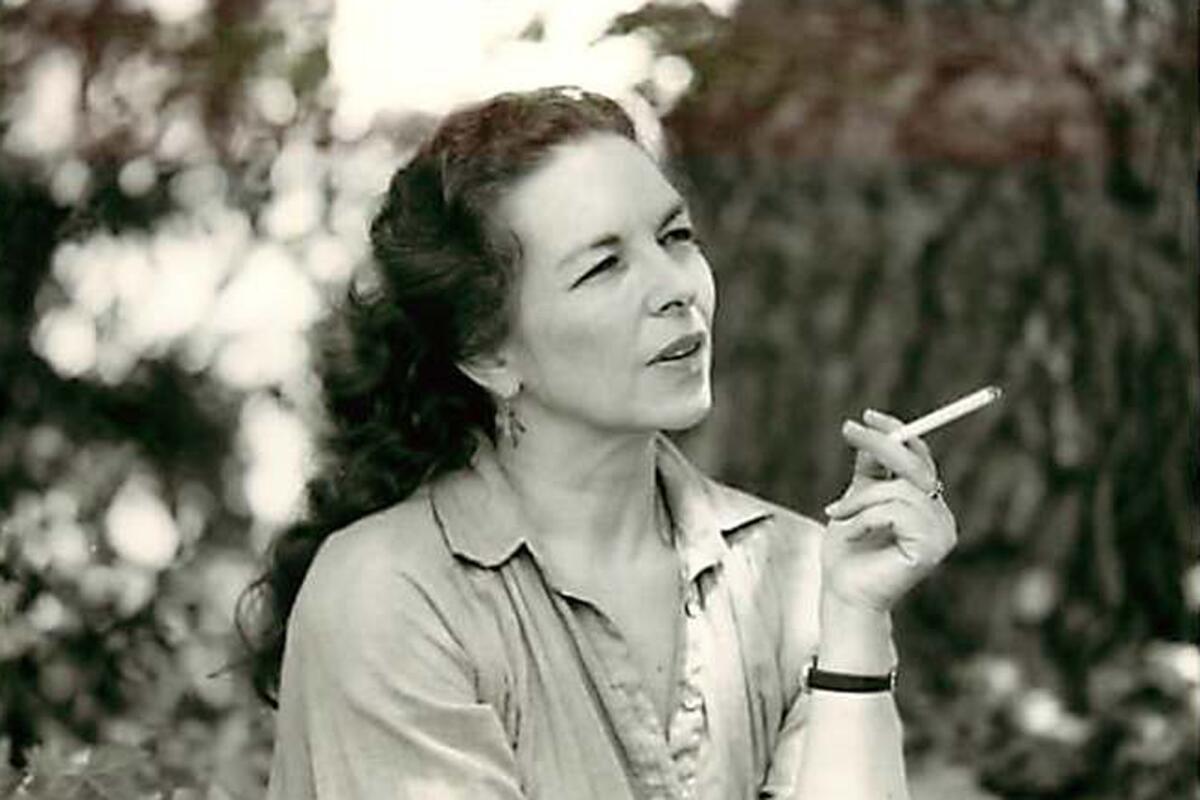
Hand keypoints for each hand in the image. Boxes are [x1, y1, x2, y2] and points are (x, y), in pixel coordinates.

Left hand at [821, 408, 957, 613]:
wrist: (843, 593)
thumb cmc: (848, 551)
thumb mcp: (855, 500)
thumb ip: (870, 472)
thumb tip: (873, 433)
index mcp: (927, 505)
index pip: (920, 459)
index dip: (898, 433)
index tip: (867, 415)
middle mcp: (941, 517)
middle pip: (917, 465)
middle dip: (881, 443)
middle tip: (849, 429)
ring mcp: (941, 533)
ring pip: (899, 490)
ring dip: (860, 498)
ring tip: (837, 514)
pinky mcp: (931, 548)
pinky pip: (895, 512)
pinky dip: (865, 518)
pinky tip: (853, 534)